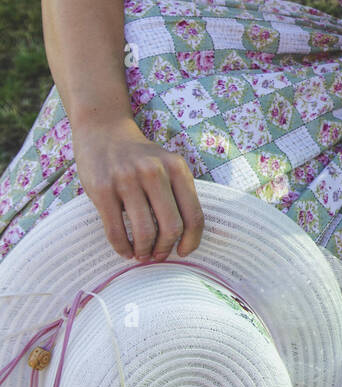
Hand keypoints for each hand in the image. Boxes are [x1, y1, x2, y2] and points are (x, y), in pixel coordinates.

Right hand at [72, 116, 204, 260]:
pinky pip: (116, 231)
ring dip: (144, 251)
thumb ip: (178, 193)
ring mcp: (127, 180)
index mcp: (176, 168)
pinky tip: (125, 250)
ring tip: (141, 254)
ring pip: (144, 232)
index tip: (183, 251)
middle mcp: (154, 172)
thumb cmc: (138, 156)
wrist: (103, 131)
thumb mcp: (166, 165)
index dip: (192, 240)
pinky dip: (122, 248)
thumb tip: (185, 238)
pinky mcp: (102, 189)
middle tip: (159, 255)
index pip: (194, 215)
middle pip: (171, 227)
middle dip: (166, 249)